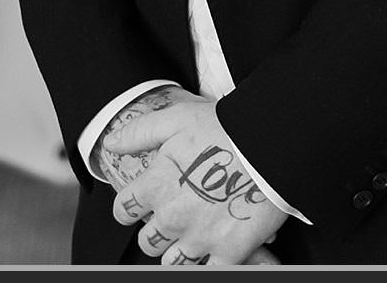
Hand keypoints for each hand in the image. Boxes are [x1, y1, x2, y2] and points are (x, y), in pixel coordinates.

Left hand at [98, 86, 286, 266]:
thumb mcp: (178, 119)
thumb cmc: (227, 127)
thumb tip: (111, 143)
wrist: (275, 143)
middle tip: (176, 214)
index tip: (142, 202)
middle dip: (157, 229)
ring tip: (198, 231)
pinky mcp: (229, 251)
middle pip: (148, 241)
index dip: (131, 206)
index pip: (123, 210)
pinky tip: (218, 247)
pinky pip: (210, 270)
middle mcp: (172, 218)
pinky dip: (212, 261)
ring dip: (181, 249)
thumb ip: (139, 133)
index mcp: (155, 186)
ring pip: (173, 261)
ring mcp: (200, 238)